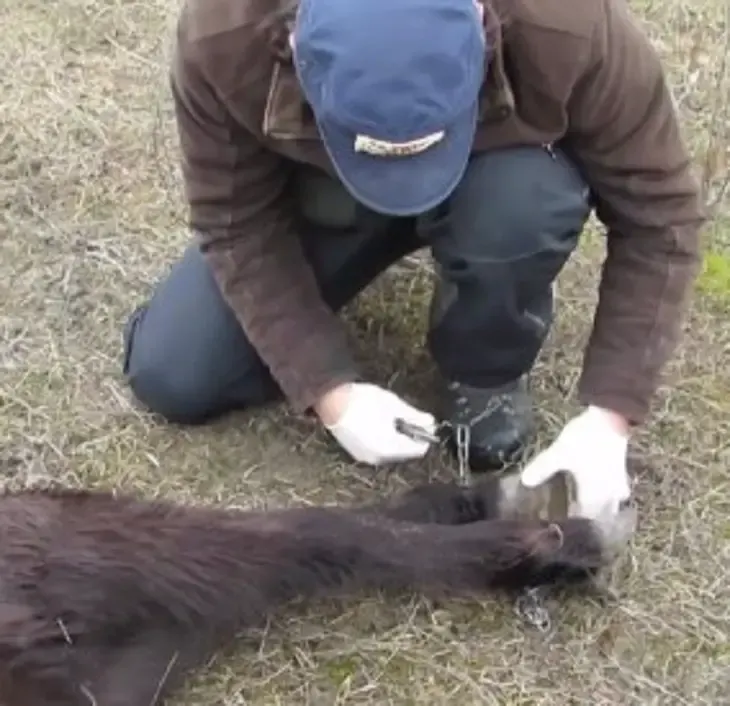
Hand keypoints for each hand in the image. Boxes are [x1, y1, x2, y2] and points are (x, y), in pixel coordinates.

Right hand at [315, 382, 436, 464]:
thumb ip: (414, 416)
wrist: (332, 401)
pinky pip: (378, 451)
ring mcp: (366, 457)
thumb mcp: (394, 405)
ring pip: (391, 452)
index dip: (424, 435)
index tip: (425, 423)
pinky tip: (380, 425)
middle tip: (409, 418)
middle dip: (409, 437)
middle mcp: (378, 458)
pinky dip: (383, 441)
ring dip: (396, 439)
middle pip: (404, 452)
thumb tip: (430, 423)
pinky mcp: (357, 453)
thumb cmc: (364, 401)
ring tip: (393, 420)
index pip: (418, 449)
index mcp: (390, 448)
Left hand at [519, 406, 631, 518]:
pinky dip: (607, 495)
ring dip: (601, 508)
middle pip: (602, 516)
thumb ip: (542, 468)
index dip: (573, 522)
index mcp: (595, 496)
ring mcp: (619, 484)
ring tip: (584, 504)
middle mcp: (610, 495)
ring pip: (612, 505)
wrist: (611, 418)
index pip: (585, 519)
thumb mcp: (559, 453)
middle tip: (572, 516)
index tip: (560, 522)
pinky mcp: (622, 472)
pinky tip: (597, 487)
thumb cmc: (584, 440)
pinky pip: (616, 492)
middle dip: (590, 519)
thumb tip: (525, 482)